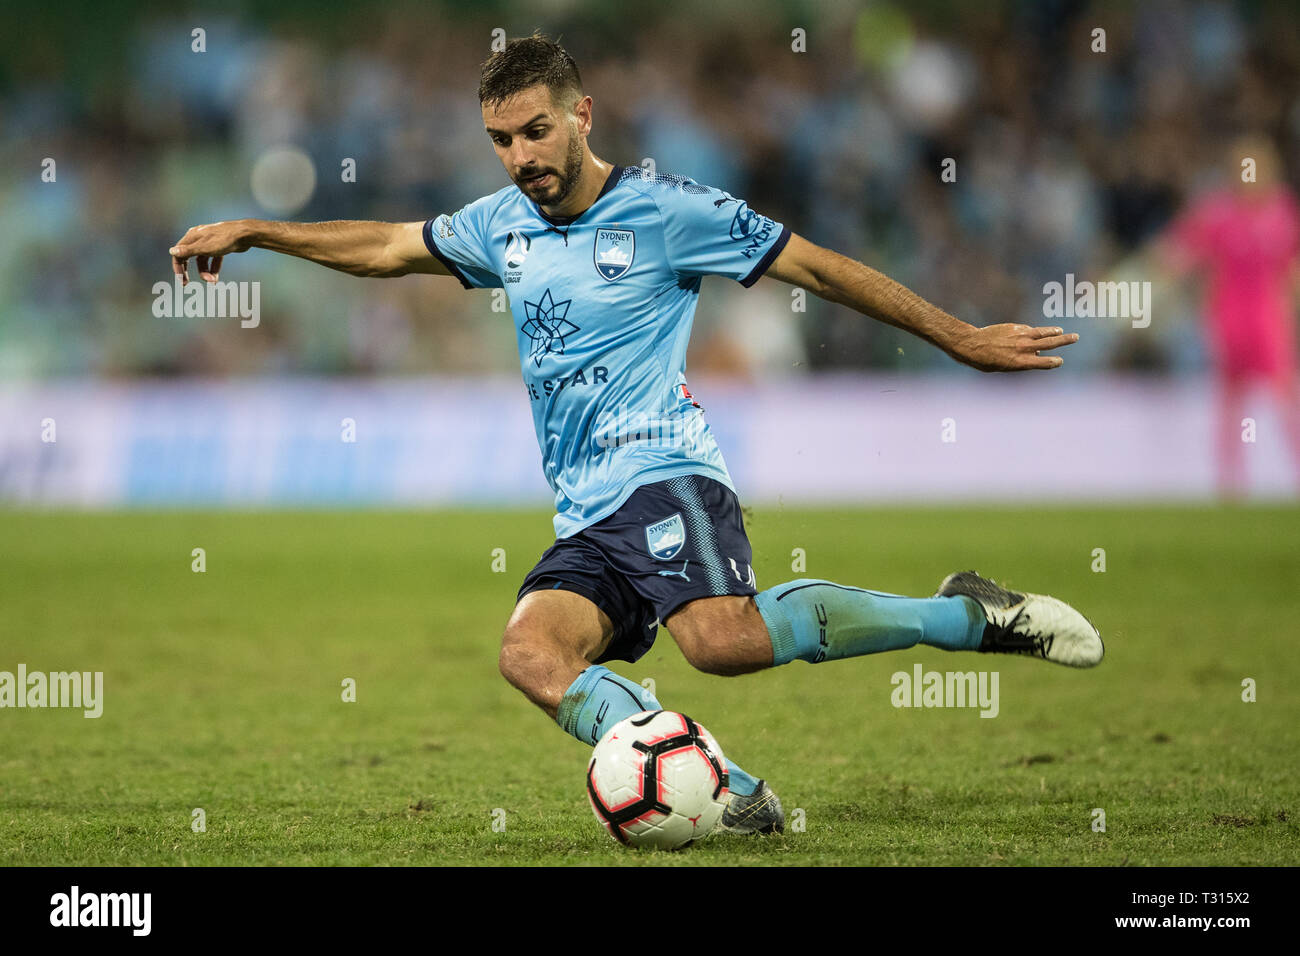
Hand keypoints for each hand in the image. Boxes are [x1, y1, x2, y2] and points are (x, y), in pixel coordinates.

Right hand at [169, 220, 251, 284]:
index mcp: (192, 237)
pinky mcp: (220, 246)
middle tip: (186, 283)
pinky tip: (216, 278)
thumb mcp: (205, 247)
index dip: (178, 267)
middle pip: (188, 257)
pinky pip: (213, 260)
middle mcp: (198, 238)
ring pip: (202, 261)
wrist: (245, 234)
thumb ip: (188, 251)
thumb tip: (172, 251)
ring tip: (212, 281)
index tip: (181, 280)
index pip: (179, 253)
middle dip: (187, 271)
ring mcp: (209, 242)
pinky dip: (213, 269)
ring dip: (205, 272)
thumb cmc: (225, 239)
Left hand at [950, 323, 1078, 371]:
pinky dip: (1035, 331)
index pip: (1044, 362)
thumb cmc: (985, 361)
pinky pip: (1029, 329)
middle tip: (1076, 337)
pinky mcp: (1014, 327)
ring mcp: (1020, 336)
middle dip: (1064, 340)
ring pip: (1041, 332)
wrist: (972, 344)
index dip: (1053, 362)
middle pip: (1049, 343)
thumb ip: (1022, 360)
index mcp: (1021, 362)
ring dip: (1053, 331)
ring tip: (1061, 331)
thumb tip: (1035, 351)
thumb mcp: (1004, 367)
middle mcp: (1023, 348)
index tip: (1060, 361)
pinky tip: (1037, 332)